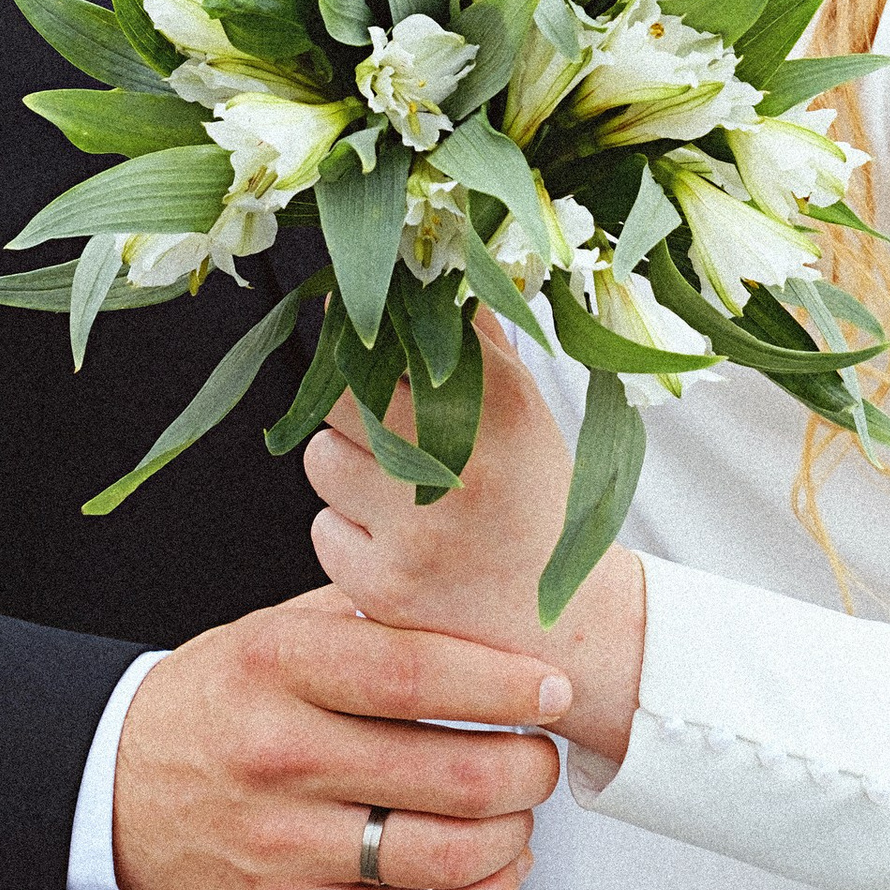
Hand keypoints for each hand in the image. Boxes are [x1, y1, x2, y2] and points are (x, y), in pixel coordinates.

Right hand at [111, 583, 570, 889]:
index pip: (417, 675)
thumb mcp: (275, 629)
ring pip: (443, 858)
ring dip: (512, 839)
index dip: (504, 685)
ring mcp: (278, 846)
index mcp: (277, 667)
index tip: (551, 688)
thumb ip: (371, 616)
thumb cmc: (216, 701)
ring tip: (518, 814)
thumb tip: (482, 608)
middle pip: (450, 776)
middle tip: (541, 755)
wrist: (112, 785)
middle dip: (527, 769)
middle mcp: (277, 756)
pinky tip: (493, 875)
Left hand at [302, 319, 646, 761]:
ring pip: (321, 461)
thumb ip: (473, 337)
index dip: (358, 334)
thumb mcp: (522, 411)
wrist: (568, 631)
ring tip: (401, 493)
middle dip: (351, 406)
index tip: (359, 336)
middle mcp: (460, 461)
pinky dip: (347, 535)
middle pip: (339, 394)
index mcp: (499, 403)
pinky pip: (322, 529)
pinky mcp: (385, 586)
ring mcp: (418, 528)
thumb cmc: (534, 502)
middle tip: (389, 429)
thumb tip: (421, 259)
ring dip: (346, 472)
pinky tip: (396, 544)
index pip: (384, 336)